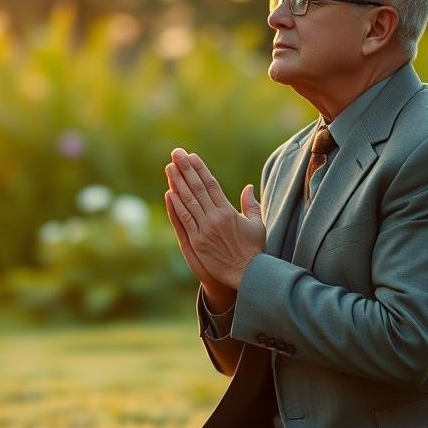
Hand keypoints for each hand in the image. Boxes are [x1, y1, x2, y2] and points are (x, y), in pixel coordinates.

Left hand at [164, 147, 265, 289]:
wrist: (247, 274)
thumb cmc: (254, 250)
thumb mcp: (257, 224)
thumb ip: (251, 204)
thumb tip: (248, 187)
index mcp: (228, 211)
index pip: (211, 184)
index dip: (200, 169)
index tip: (191, 156)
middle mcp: (215, 217)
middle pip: (196, 188)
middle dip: (185, 169)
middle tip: (176, 153)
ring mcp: (204, 230)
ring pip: (187, 201)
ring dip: (177, 183)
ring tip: (169, 167)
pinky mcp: (196, 242)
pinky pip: (184, 220)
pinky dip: (176, 206)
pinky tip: (169, 193)